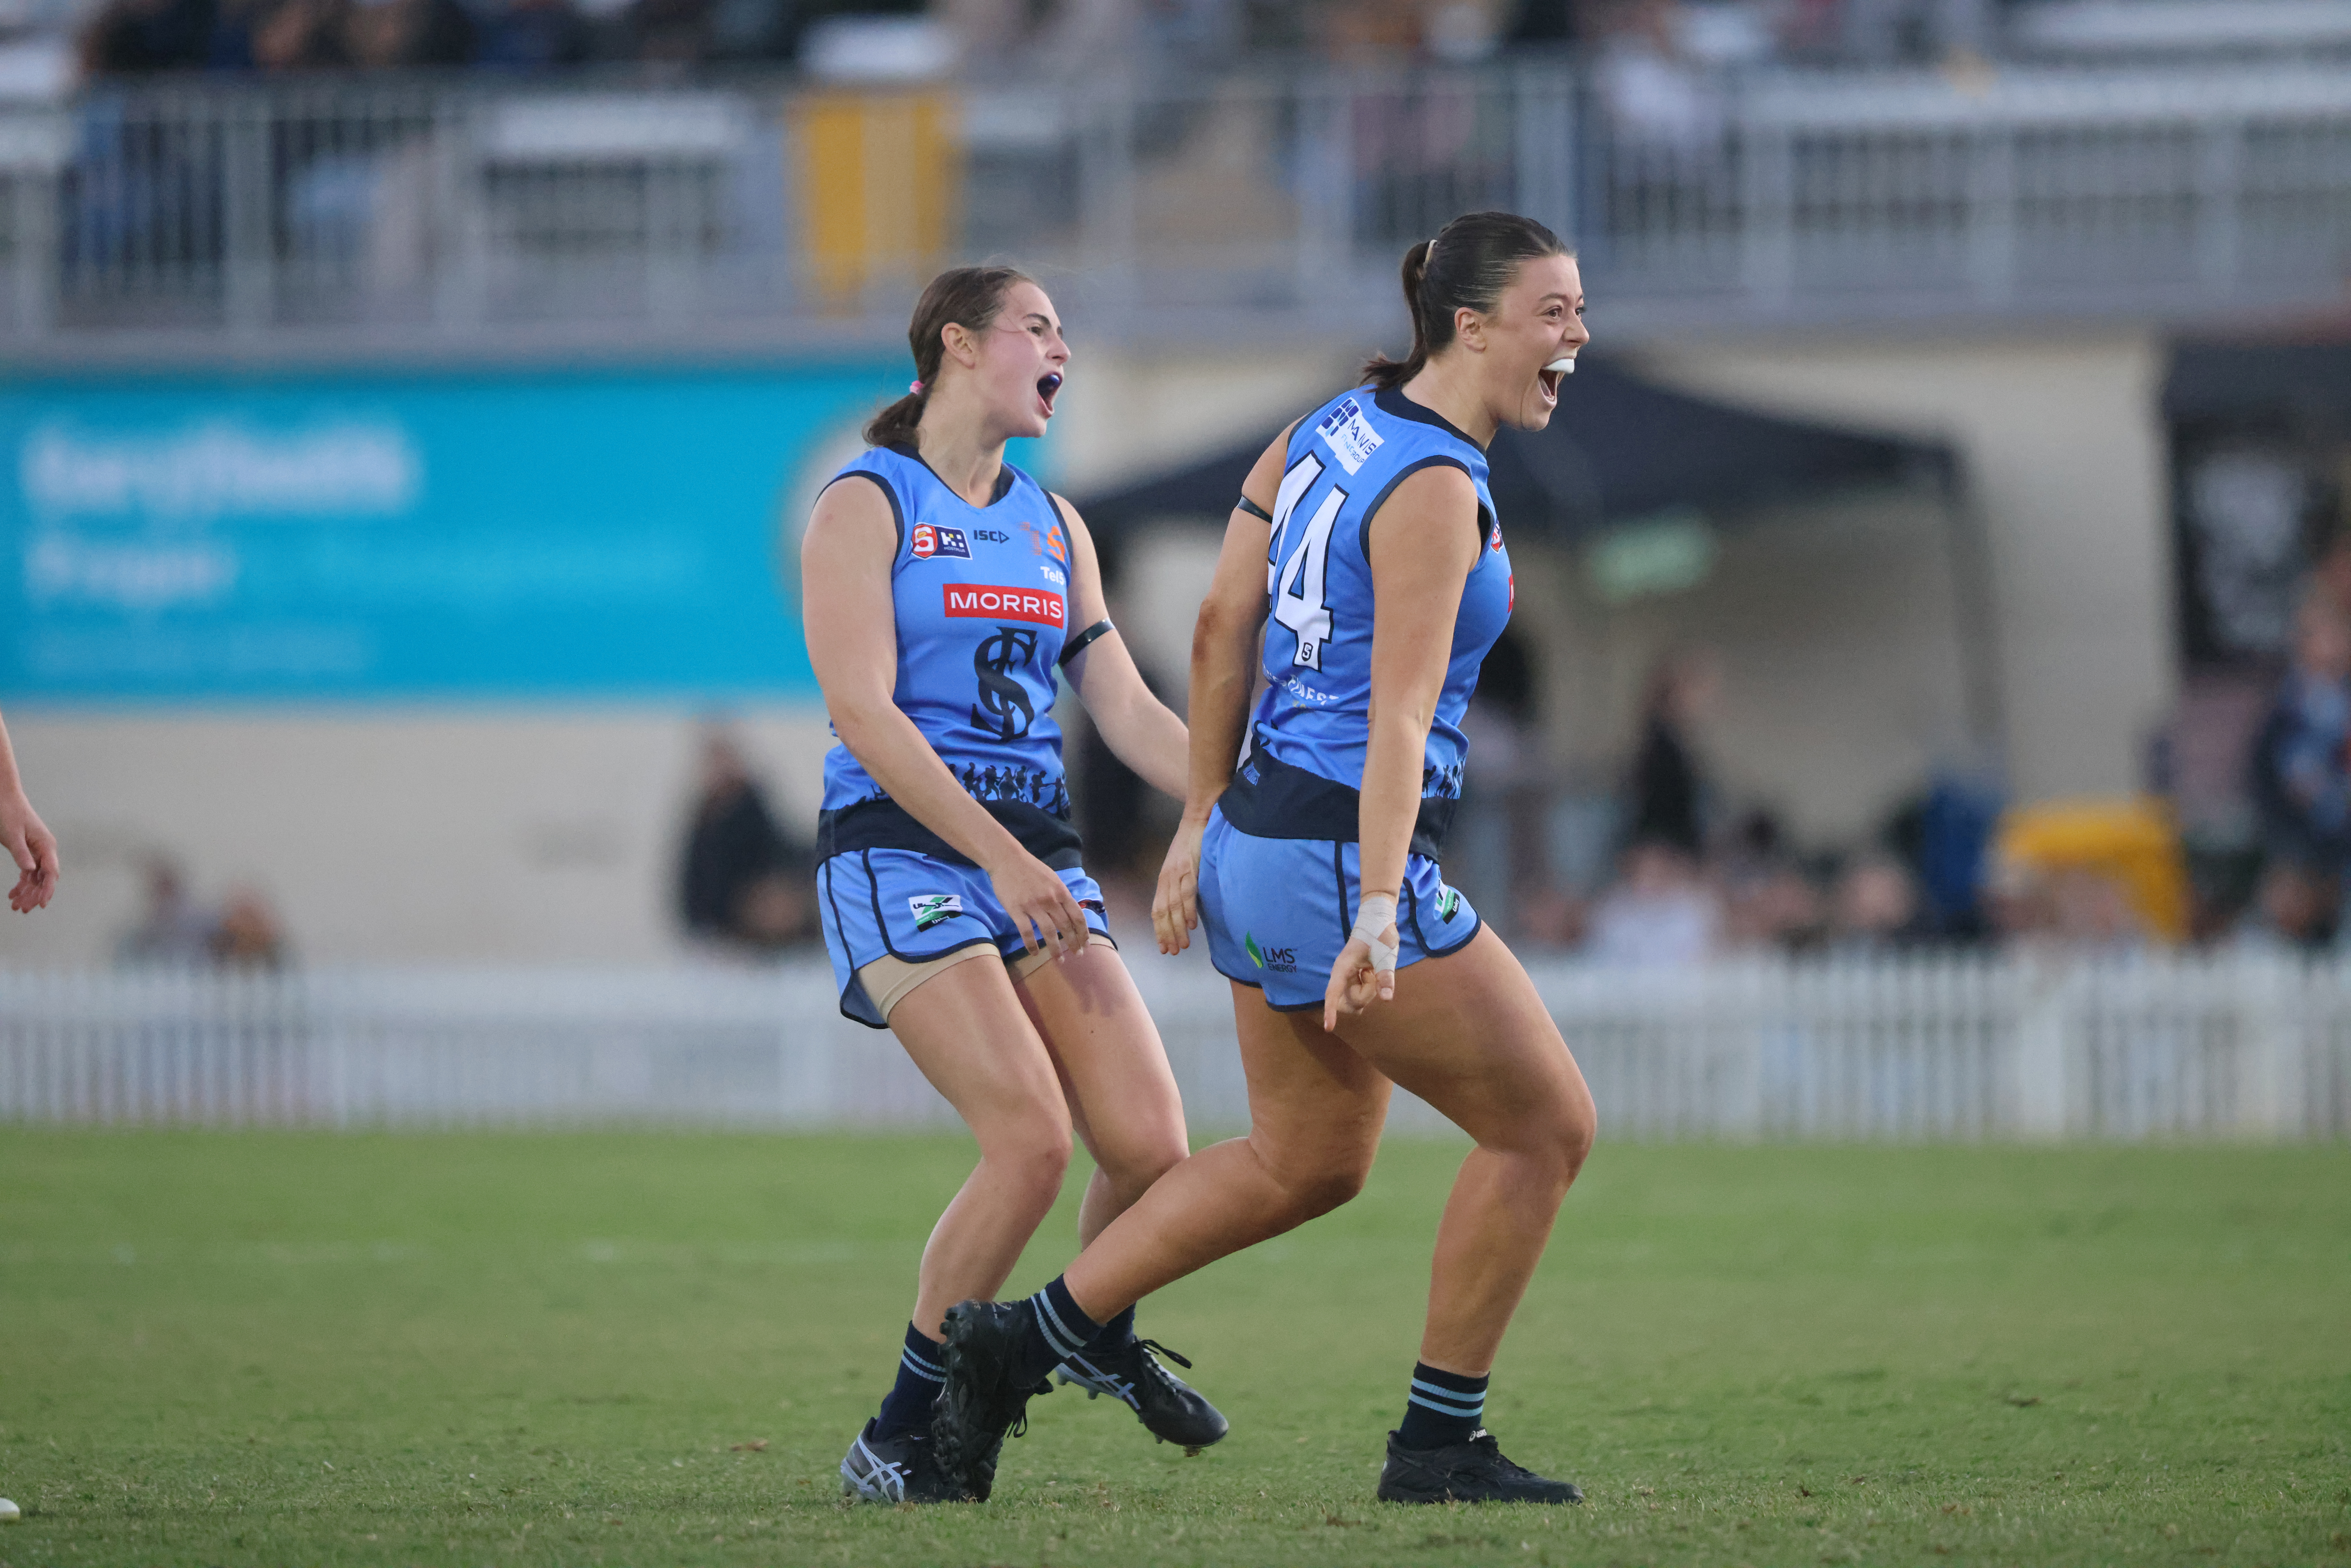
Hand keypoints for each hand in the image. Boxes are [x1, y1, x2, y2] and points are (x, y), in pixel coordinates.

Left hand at [2, 787, 58, 913]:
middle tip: (22, 909)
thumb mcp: (12, 834)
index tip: (42, 904)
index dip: (47, 890)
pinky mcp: (28, 851)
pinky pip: (28, 872)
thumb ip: (21, 853)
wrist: (4, 796)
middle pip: (44, 878)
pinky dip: (22, 883)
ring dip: (27, 892)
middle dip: (34, 895)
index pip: (51, 872)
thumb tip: (30, 871)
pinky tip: (14, 892)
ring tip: (16, 905)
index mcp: (46, 845)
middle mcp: (45, 850)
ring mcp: (37, 851)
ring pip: (36, 877)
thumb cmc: (8, 811)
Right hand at [986, 850, 1086, 959]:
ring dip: (1055, 948)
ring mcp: (1033, 906)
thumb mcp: (1053, 878)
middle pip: (1066, 926)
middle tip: (1077, 955)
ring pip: (1049, 932)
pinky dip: (1031, 945)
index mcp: (1061, 892)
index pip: (1077, 916)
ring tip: (1059, 959)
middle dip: (1073, 943)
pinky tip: (1034, 953)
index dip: (1083, 932)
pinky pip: (1026, 932)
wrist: (1007, 859)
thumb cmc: (1031, 868)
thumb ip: (1061, 895)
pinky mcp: (1017, 910)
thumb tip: (1070, 911)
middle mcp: (1050, 900)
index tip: (1086, 943)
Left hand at [1152, 816, 1206, 954]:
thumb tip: (1186, 910)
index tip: (1163, 947)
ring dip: (1178, 928)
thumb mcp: (1182, 867)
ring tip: (1182, 945)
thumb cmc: (1193, 845)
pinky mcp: (1190, 867)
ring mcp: (1177, 873)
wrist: (1198, 819)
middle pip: (1163, 912)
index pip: (1157, 910)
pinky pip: (1188, 892)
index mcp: (1164, 879)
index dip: (1160, 930)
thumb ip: (1182, 887)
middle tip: (1172, 952)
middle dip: (1166, 935)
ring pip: (1174, 906)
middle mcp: (1167, 878)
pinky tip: (1191, 925)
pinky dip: (1188, 910)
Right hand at [1320, 920, 1396, 1031]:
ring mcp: (1347, 979)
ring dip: (1368, 991)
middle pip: (1349, 1001)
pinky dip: (1369, 989)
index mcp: (1343, 967)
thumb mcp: (1385, 954)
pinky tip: (1371, 974)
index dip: (1330, 1011)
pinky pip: (1360, 995)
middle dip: (1364, 995)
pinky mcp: (1353, 981)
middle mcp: (1341, 975)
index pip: (1333, 992)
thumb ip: (1385, 976)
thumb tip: (1386, 999)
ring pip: (1356, 1000)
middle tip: (1373, 974)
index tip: (1329, 1028)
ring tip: (1373, 971)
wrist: (1376, 923)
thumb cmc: (1378, 935)